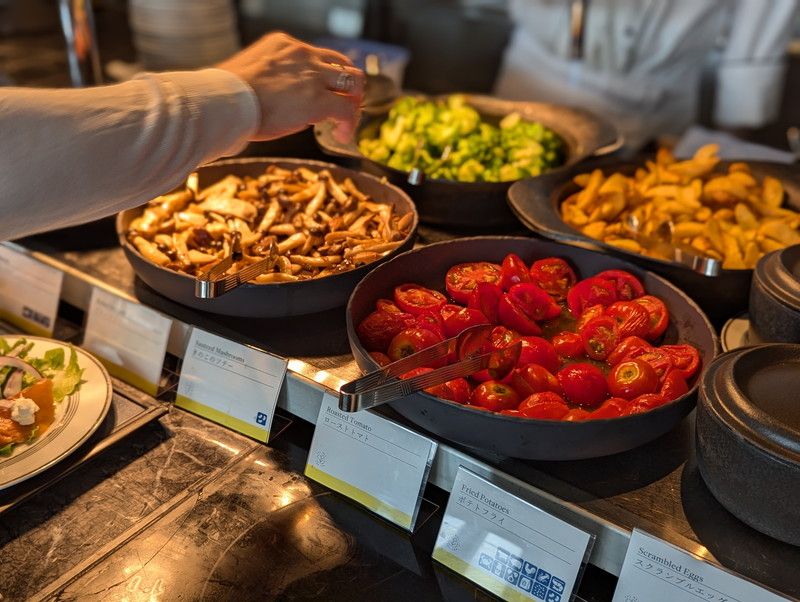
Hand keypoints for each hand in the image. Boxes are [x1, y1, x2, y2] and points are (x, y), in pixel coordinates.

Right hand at [218, 32, 363, 142]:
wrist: (224, 101)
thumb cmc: (226, 94)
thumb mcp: (249, 71)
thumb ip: (268, 76)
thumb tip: (270, 95)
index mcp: (284, 45)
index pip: (317, 55)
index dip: (326, 75)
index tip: (324, 90)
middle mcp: (303, 55)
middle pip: (342, 64)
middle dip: (348, 86)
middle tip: (345, 104)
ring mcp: (313, 76)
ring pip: (353, 82)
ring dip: (354, 102)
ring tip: (346, 121)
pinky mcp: (319, 100)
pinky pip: (347, 109)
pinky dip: (349, 123)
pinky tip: (341, 135)